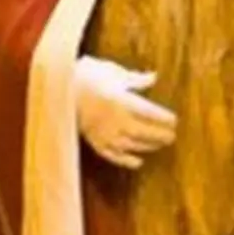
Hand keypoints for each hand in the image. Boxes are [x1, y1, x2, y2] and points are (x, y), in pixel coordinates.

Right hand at [73, 57, 177, 171]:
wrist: (59, 89)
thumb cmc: (87, 77)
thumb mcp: (112, 72)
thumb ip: (135, 79)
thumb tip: (153, 77)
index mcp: (121, 101)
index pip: (150, 113)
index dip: (165, 118)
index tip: (174, 120)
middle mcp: (115, 120)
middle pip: (144, 132)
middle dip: (160, 135)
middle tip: (172, 136)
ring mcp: (104, 133)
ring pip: (132, 145)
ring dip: (148, 146)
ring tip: (159, 145)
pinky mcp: (94, 142)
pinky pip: (113, 156)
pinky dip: (126, 161)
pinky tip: (138, 162)